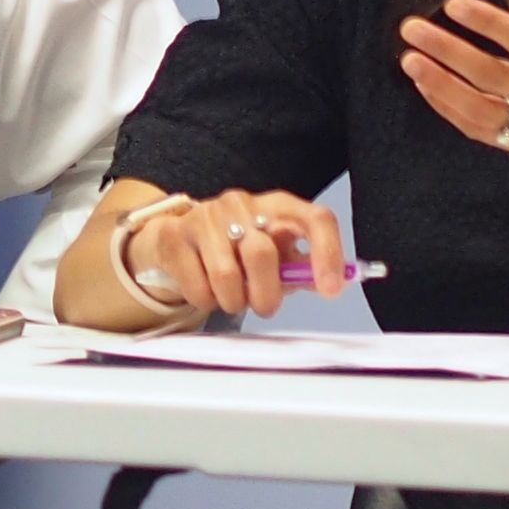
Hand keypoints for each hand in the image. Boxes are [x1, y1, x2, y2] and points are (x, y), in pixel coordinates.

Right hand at [122, 187, 348, 317]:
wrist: (178, 236)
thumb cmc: (236, 248)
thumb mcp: (275, 254)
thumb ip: (302, 269)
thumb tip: (333, 283)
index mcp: (277, 206)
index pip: (315, 219)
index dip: (327, 254)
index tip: (330, 289)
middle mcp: (242, 204)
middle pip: (262, 255)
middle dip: (265, 295)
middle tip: (262, 304)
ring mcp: (206, 216)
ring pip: (227, 276)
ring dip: (233, 301)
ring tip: (232, 296)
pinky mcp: (175, 235)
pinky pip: (198, 287)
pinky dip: (206, 301)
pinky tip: (206, 288)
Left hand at [398, 0, 508, 182]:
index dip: (488, 23)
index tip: (453, 4)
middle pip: (491, 75)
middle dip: (447, 52)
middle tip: (410, 29)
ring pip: (480, 109)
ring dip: (441, 86)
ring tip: (409, 61)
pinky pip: (483, 131)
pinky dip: (452, 112)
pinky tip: (429, 90)